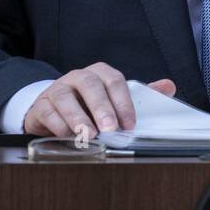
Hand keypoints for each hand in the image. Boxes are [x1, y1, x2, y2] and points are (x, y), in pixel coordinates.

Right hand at [23, 63, 175, 137]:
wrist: (54, 109)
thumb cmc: (89, 105)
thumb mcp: (114, 99)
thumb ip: (139, 95)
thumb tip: (169, 86)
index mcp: (100, 73)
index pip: (114, 81)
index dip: (123, 102)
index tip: (130, 123)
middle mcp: (78, 77)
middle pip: (90, 86)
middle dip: (101, 108)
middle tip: (110, 128)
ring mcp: (57, 89)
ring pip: (66, 98)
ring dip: (77, 118)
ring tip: (87, 135)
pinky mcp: (41, 105)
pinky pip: (48, 112)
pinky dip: (58, 125)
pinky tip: (67, 136)